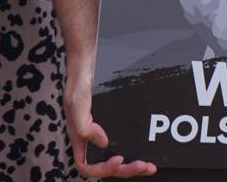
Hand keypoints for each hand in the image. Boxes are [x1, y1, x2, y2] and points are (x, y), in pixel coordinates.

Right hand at [65, 47, 155, 176]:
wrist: (89, 57)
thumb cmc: (79, 78)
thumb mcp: (77, 101)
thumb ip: (83, 125)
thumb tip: (102, 142)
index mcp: (80, 135)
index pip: (86, 165)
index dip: (102, 169)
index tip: (118, 158)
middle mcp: (92, 136)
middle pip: (107, 164)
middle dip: (126, 169)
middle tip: (144, 165)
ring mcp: (104, 129)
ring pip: (118, 155)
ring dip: (133, 164)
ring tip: (149, 165)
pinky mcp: (115, 120)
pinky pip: (125, 141)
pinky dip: (136, 148)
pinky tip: (147, 147)